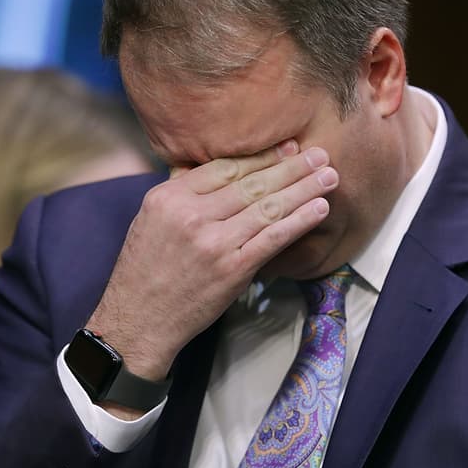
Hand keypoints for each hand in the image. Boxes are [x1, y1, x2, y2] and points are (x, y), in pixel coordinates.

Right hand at [85, 140, 337, 412]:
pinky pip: (273, 238)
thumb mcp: (150, 220)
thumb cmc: (145, 272)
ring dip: (304, 189)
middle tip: (320, 153)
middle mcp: (191, 214)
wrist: (138, 322)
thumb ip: (181, 192)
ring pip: (268, 207)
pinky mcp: (232, 269)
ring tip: (329, 177)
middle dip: (291, 166)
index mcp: (169, 196)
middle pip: (251, 183)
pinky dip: (299, 221)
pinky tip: (319, 209)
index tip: (288, 146)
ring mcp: (213, 242)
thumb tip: (218, 168)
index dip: (261, 156)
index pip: (225, 167)